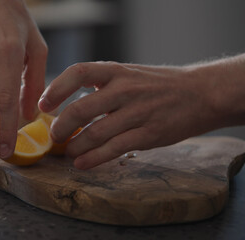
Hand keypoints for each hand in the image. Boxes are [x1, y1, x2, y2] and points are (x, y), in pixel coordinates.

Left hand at [38, 62, 226, 169]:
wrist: (201, 93)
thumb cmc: (158, 85)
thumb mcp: (129, 74)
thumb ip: (101, 85)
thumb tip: (66, 104)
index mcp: (117, 71)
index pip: (78, 72)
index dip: (56, 88)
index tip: (43, 104)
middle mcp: (125, 89)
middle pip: (81, 108)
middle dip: (61, 126)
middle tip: (54, 135)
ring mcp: (137, 113)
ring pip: (95, 133)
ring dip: (75, 146)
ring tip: (68, 152)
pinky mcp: (148, 135)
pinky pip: (113, 149)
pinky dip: (92, 159)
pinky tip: (81, 163)